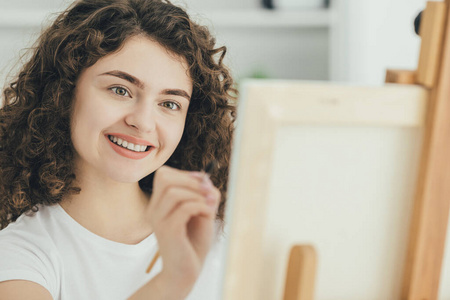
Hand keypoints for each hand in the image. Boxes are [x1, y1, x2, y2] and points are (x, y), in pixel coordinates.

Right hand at [145, 165, 220, 290]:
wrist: (186, 271)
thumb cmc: (193, 241)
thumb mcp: (202, 211)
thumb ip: (204, 193)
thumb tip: (206, 179)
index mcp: (158, 204)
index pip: (163, 175)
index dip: (186, 174)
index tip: (203, 183)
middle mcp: (153, 210)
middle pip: (164, 178)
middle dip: (190, 180)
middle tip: (208, 192)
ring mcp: (158, 221)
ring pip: (173, 192)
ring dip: (197, 194)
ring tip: (209, 205)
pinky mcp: (168, 232)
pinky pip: (184, 208)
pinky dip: (201, 206)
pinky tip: (208, 215)